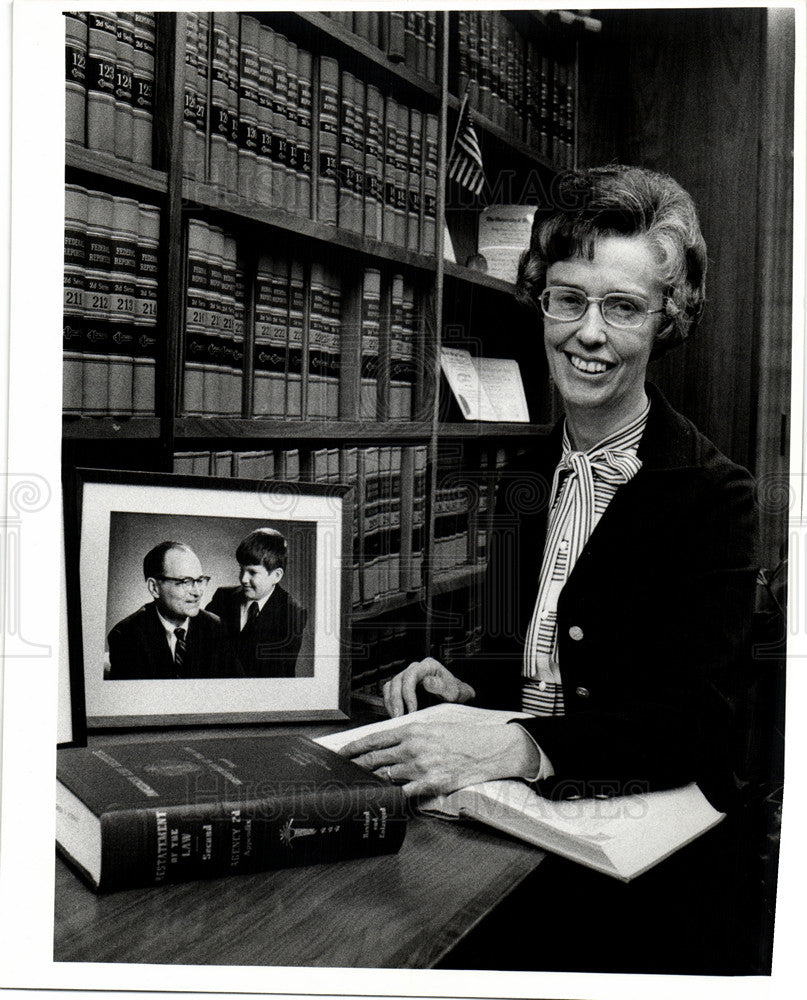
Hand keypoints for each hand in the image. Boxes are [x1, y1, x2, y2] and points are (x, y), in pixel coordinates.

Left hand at [339, 712, 540, 797]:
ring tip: (358, 786)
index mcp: (412, 730)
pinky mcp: (431, 783)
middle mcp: (413, 747)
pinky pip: (405, 793)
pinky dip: (393, 796)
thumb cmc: (461, 737)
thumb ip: (408, 735)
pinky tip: (384, 798)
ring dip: (371, 782)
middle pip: (374, 759)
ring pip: (386, 776)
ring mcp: (421, 766)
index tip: (341, 752)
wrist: (488, 748)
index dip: (354, 747)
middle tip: (341, 771)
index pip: (374, 739)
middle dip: (355, 766)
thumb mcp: (432, 727)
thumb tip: (387, 745)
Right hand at [382, 657, 475, 717]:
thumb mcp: (454, 692)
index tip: (412, 710)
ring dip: (391, 703)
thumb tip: (426, 682)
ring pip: (390, 686)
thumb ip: (442, 686)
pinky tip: (396, 716)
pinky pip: (388, 692)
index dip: (408, 692)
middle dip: (396, 700)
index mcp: (428, 666)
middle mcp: (415, 668)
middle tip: (399, 718)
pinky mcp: (401, 687)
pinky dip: (389, 704)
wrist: (455, 699)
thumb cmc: (456, 694)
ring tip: (396, 719)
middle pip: (398, 680)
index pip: (411, 675)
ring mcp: (406, 677)